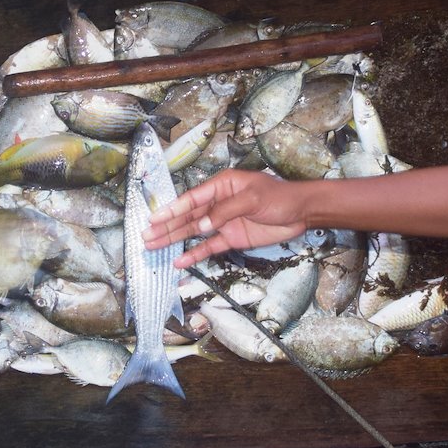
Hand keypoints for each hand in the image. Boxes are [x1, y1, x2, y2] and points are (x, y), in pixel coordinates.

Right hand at [146, 169, 309, 268]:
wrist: (301, 213)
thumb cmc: (279, 197)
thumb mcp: (253, 199)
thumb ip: (225, 211)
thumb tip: (201, 226)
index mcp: (221, 186)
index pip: (192, 199)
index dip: (172, 209)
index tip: (154, 218)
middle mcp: (218, 203)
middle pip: (187, 217)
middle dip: (166, 227)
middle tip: (145, 236)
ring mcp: (223, 222)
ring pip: (194, 232)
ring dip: (174, 240)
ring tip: (153, 247)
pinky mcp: (231, 238)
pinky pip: (209, 247)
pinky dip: (195, 254)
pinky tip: (180, 261)